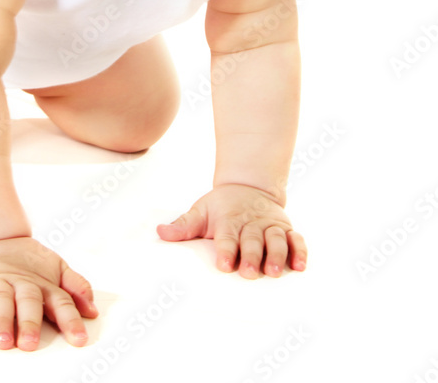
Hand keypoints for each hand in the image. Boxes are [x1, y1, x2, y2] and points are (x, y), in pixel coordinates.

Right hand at [0, 236, 97, 349]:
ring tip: (2, 340)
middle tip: (31, 343)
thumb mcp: (54, 271)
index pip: (60, 301)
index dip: (70, 319)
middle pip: (28, 302)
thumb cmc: (25, 264)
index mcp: (42, 284)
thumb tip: (93, 309)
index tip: (79, 339)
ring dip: (1, 320)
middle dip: (30, 322)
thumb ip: (74, 287)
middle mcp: (20, 283)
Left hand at [156, 183, 306, 276]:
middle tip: (250, 273)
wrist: (248, 186)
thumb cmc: (221, 207)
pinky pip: (296, 239)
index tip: (223, 265)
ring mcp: (270, 225)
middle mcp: (251, 223)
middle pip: (252, 240)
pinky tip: (300, 266)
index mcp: (229, 220)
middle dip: (252, 256)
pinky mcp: (286, 228)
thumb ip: (183, 225)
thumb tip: (160, 232)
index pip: (227, 236)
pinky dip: (299, 251)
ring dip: (276, 255)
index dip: (226, 250)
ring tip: (274, 272)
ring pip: (276, 240)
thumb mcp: (200, 211)